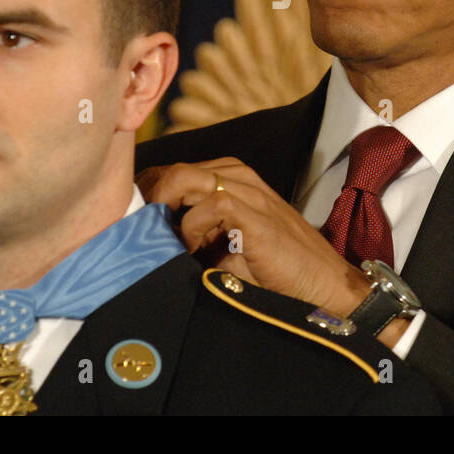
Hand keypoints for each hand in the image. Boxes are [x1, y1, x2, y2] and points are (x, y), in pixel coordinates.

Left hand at [137, 158, 375, 319]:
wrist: (321, 284)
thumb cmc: (273, 269)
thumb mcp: (224, 246)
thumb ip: (194, 234)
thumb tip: (148, 240)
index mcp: (228, 177)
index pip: (172, 171)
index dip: (148, 193)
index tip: (132, 223)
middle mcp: (236, 175)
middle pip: (172, 169)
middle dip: (147, 199)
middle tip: (138, 233)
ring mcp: (248, 190)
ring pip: (184, 177)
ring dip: (165, 210)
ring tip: (163, 241)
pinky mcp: (255, 212)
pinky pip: (210, 204)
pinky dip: (193, 228)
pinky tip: (193, 250)